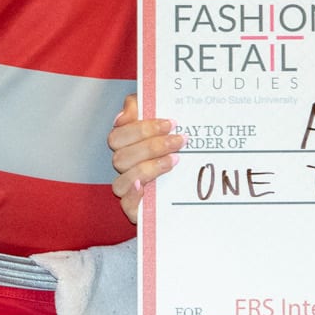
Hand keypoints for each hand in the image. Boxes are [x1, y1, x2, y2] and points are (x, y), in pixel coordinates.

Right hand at [109, 93, 183, 223]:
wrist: (194, 181)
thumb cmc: (174, 143)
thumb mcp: (161, 117)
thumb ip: (139, 105)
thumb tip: (123, 116)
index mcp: (125, 144)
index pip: (120, 135)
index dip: (142, 128)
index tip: (171, 123)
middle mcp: (124, 166)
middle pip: (120, 157)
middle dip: (151, 147)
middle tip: (179, 140)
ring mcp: (128, 188)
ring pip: (122, 181)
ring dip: (148, 168)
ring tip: (175, 160)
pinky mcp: (136, 209)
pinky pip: (126, 205)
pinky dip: (133, 196)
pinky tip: (144, 186)